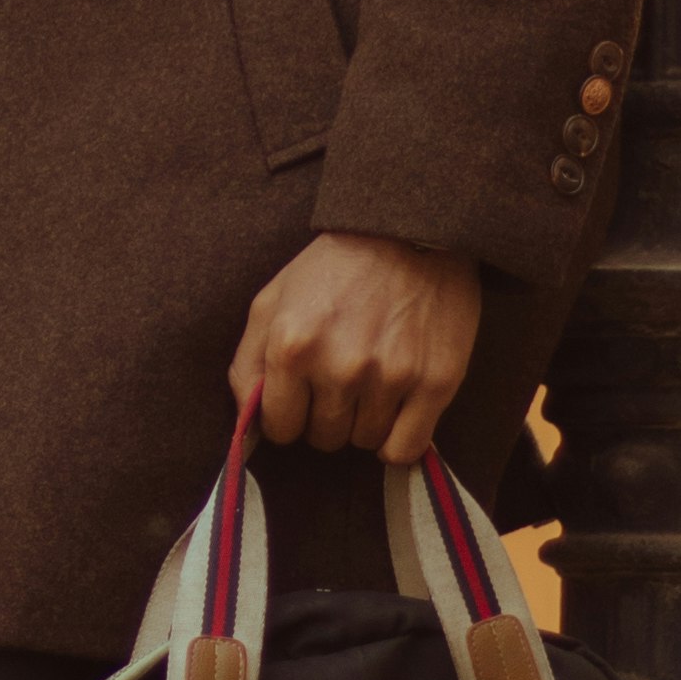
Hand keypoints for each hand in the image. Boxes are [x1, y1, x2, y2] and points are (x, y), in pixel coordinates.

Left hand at [230, 232, 481, 461]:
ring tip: (372, 379)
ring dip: (363, 421)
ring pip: (363, 442)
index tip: (302, 397)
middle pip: (323, 438)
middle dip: (326, 416)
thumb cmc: (334, 267)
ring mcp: (389, 377)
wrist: (409, 229)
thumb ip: (248, 364)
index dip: (289, 415)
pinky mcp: (435, 383)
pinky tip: (395, 412)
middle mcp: (339, 366)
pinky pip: (403, 450)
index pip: (279, 428)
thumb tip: (245, 425)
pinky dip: (396, 440)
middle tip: (341, 379)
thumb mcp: (272, 300)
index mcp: (292, 346)